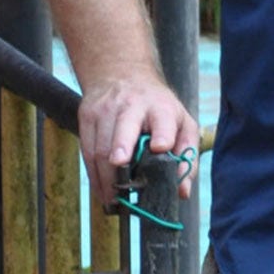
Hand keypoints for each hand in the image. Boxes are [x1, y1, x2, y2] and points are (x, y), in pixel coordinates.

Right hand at [76, 72, 200, 211]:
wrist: (121, 73)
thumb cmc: (157, 106)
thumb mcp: (181, 122)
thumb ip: (187, 156)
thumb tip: (182, 192)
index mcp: (161, 108)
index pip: (163, 120)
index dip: (162, 134)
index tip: (160, 147)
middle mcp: (132, 106)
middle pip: (124, 130)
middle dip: (121, 149)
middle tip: (120, 175)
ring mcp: (105, 109)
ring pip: (101, 147)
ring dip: (106, 179)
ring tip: (114, 200)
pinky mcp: (87, 115)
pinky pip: (87, 151)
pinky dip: (94, 175)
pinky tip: (102, 190)